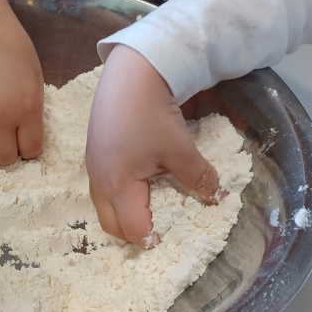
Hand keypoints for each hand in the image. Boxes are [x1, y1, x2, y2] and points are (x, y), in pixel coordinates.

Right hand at [0, 21, 43, 164]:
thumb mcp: (34, 78)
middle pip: (4, 158)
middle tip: (7, 139)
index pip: (30, 150)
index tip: (25, 140)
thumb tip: (24, 133)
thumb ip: (31, 109)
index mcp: (28, 107)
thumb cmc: (12, 47)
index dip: (29, 148)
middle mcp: (1, 115)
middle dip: (8, 152)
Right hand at [86, 46, 219, 246]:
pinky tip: (141, 179)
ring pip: (104, 206)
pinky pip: (104, 187)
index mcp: (117, 185)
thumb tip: (218, 197)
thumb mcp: (181, 148)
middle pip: (111, 224)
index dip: (153, 238)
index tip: (172, 237)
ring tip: (151, 205)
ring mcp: (93, 167)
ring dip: (125, 213)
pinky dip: (120, 194)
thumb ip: (199, 178)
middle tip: (159, 228)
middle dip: (133, 233)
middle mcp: (99, 181)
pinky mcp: (95, 153)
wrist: (130, 73)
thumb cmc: (151, 113)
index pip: (132, 228)